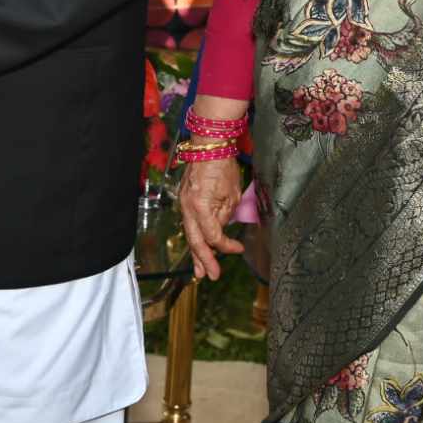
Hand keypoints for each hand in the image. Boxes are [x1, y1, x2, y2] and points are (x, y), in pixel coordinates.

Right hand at [178, 157, 245, 281]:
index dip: (227, 246)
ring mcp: (183, 204)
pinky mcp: (184, 200)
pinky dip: (194, 237)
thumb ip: (225, 215)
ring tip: (199, 270)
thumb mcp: (231, 194)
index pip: (213, 236)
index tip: (239, 248)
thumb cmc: (222, 166)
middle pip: (195, 240)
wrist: (208, 146)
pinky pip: (189, 223)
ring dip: (196, 252)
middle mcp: (188, 208)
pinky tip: (197, 246)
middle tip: (210, 276)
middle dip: (203, 260)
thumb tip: (221, 228)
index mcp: (200, 207)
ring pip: (190, 233)